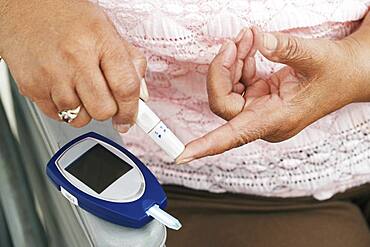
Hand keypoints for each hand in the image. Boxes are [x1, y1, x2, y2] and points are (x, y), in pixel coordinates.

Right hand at [0, 0, 147, 131]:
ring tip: (80, 87)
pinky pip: (57, 116)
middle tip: (104, 98)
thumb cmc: (66, 16)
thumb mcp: (106, 29)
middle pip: (103, 110)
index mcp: (100, 40)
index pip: (126, 87)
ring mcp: (51, 74)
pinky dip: (65, 109)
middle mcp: (75, 57)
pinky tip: (63, 88)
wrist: (22, 6)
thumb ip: (129, 61)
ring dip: (85, 110)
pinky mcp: (32, 86)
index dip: (131, 110)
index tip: (130, 119)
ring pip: (79, 118)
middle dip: (108, 110)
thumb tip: (140, 95)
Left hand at [176, 27, 369, 163]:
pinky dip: (240, 63)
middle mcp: (264, 119)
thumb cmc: (337, 72)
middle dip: (222, 70)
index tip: (182, 155)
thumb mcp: (316, 56)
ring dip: (232, 62)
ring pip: (228, 90)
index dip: (207, 146)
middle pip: (224, 102)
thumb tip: (257, 39)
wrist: (350, 73)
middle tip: (233, 42)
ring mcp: (261, 108)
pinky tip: (249, 48)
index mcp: (276, 120)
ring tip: (246, 38)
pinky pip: (238, 82)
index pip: (234, 136)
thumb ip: (285, 48)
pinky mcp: (261, 97)